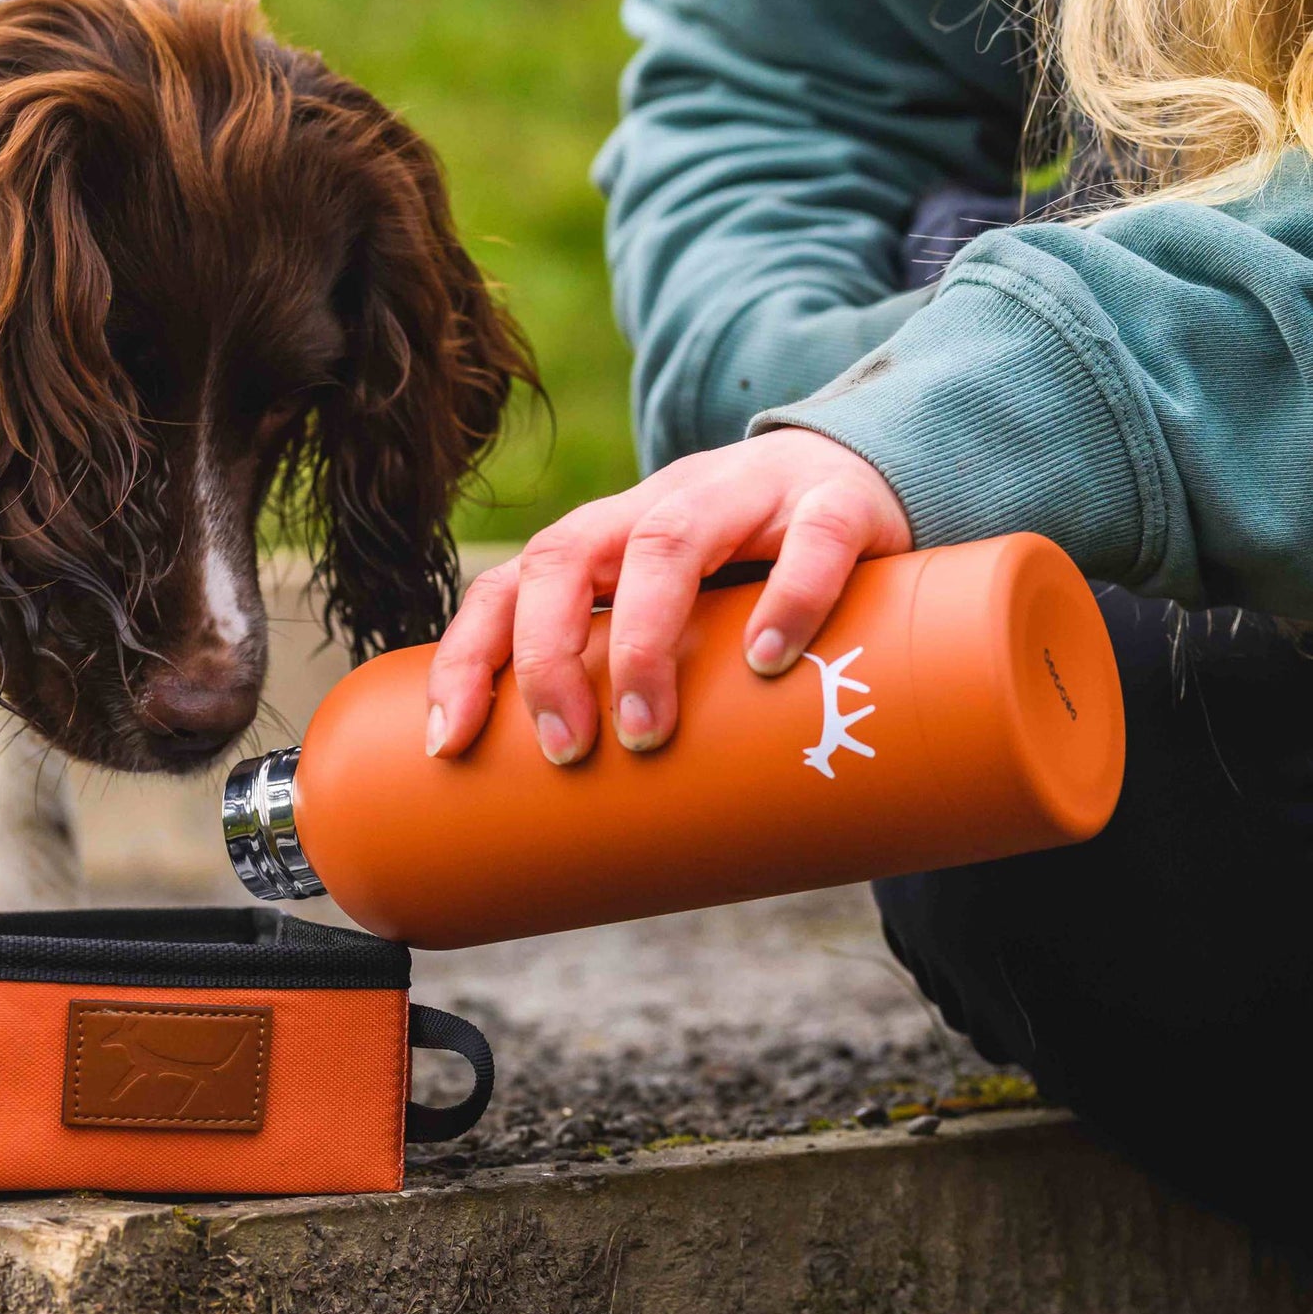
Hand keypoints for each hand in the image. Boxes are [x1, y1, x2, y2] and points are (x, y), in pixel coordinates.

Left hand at [427, 429, 910, 763]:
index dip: (467, 656)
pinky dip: (788, 598)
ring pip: (668, 539)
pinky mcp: (837, 504)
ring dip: (645, 638)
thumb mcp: (680, 621)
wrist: (865, 478)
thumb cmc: (752, 577)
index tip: (448, 744)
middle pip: (567, 553)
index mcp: (607, 537)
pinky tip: (769, 661)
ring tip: (647, 730)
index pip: (509, 582)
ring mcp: (745, 495)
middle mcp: (660, 504)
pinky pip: (810, 538)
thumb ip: (632, 688)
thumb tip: (592, 836)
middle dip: (547, 653)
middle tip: (567, 750)